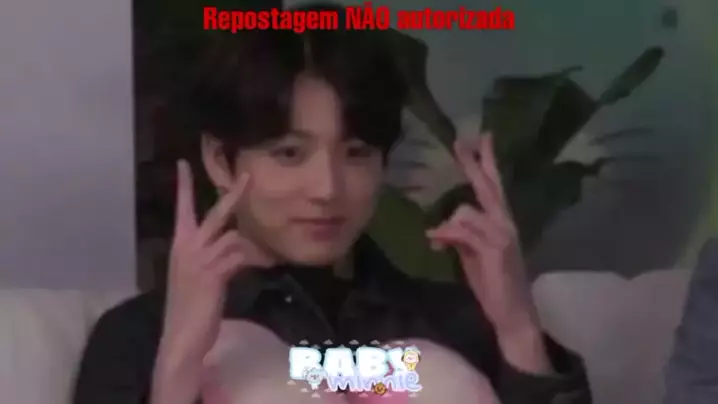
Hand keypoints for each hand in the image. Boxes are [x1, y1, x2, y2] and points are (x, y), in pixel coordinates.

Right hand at [156, 160, 272, 383]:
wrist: (182, 335)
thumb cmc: (188, 308)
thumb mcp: (195, 276)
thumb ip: (211, 257)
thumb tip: (235, 247)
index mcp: (180, 245)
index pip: (181, 209)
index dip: (183, 186)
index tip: (183, 163)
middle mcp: (188, 247)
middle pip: (215, 213)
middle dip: (233, 195)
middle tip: (248, 176)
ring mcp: (201, 259)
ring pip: (235, 237)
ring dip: (256, 245)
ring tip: (270, 255)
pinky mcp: (215, 273)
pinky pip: (241, 257)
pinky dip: (257, 259)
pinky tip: (268, 264)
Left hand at [426, 134, 537, 335]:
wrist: (512, 312)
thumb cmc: (493, 282)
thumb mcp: (472, 253)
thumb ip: (461, 235)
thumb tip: (439, 229)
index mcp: (501, 221)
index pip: (494, 184)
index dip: (487, 160)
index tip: (482, 137)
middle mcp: (505, 222)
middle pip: (486, 185)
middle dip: (473, 163)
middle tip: (460, 141)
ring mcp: (501, 234)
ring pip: (465, 211)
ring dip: (446, 226)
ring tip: (437, 242)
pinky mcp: (493, 248)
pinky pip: (462, 231)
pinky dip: (445, 235)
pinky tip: (436, 244)